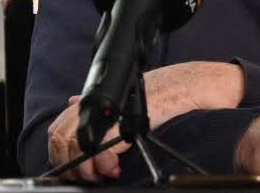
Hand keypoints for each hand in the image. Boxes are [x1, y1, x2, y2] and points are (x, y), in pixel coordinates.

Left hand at [46, 61, 243, 180]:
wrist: (198, 84)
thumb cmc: (170, 93)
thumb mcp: (131, 97)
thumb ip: (103, 104)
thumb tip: (72, 102)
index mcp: (99, 98)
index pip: (60, 127)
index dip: (63, 154)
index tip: (79, 170)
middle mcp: (101, 101)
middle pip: (62, 135)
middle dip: (72, 163)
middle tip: (91, 175)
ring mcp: (113, 109)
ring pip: (77, 142)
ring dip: (87, 165)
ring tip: (106, 171)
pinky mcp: (128, 119)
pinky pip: (102, 146)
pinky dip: (104, 162)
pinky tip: (117, 165)